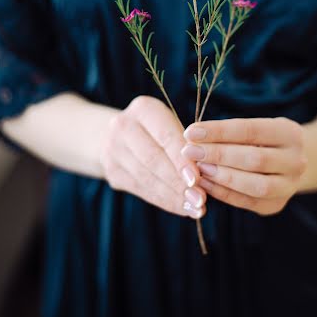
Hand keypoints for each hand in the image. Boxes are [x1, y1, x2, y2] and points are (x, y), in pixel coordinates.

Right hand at [100, 95, 206, 218]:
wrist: (117, 134)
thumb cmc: (158, 129)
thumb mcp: (171, 125)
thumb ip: (185, 144)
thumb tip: (205, 173)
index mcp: (143, 108)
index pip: (165, 137)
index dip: (182, 160)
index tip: (198, 179)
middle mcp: (123, 126)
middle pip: (154, 159)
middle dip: (179, 182)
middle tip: (200, 199)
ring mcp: (113, 149)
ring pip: (147, 178)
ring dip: (173, 196)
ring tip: (195, 208)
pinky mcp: (111, 171)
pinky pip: (141, 189)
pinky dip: (163, 201)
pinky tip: (181, 208)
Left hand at [181, 117, 306, 214]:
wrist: (289, 161)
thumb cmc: (263, 139)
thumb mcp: (255, 128)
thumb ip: (230, 133)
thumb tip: (194, 137)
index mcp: (290, 133)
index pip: (250, 130)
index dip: (218, 131)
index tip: (191, 131)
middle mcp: (295, 161)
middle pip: (254, 159)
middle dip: (217, 155)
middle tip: (189, 151)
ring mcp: (289, 186)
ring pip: (255, 185)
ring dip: (221, 177)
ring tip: (197, 169)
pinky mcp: (276, 205)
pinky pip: (247, 202)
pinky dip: (223, 193)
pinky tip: (204, 183)